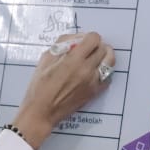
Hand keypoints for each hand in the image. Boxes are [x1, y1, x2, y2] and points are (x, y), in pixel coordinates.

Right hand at [10, 31, 116, 148]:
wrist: (42, 112)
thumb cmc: (40, 87)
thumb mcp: (45, 59)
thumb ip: (61, 45)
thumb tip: (75, 39)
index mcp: (73, 60)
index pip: (94, 39)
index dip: (88, 37)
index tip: (82, 41)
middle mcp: (87, 70)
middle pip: (103, 48)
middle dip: (96, 45)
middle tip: (87, 49)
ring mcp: (93, 82)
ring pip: (110, 61)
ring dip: (104, 56)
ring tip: (96, 57)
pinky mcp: (95, 92)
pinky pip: (108, 76)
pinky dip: (103, 71)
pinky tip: (94, 71)